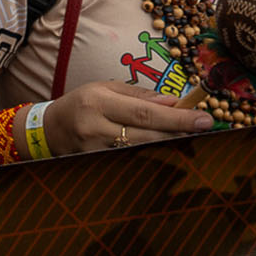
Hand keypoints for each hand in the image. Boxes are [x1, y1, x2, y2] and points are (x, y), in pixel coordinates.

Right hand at [42, 81, 212, 156]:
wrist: (49, 129)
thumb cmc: (81, 103)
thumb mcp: (105, 89)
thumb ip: (139, 96)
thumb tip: (174, 102)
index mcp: (98, 102)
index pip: (145, 112)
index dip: (177, 118)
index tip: (205, 119)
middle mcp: (95, 128)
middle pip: (148, 135)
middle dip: (179, 132)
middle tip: (206, 127)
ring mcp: (95, 152)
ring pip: (143, 152)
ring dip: (170, 145)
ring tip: (189, 137)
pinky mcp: (97, 166)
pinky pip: (132, 162)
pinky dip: (152, 156)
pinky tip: (166, 150)